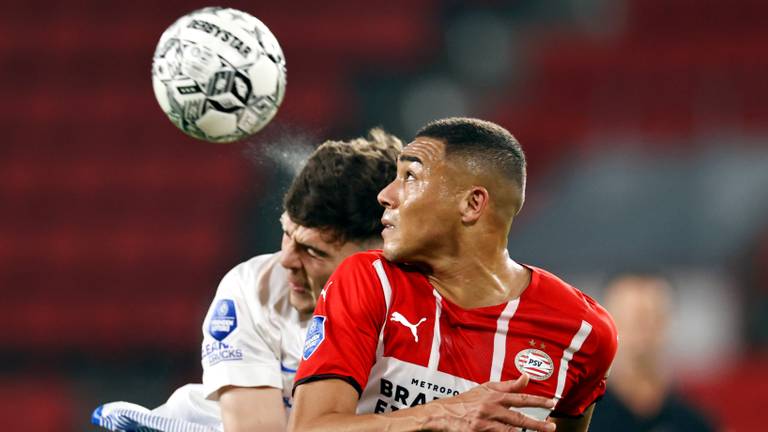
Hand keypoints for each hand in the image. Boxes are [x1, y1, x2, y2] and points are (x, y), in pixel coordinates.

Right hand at [421, 374, 555, 431]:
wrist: (444, 413)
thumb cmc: (467, 401)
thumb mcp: (486, 388)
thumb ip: (508, 385)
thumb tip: (526, 377)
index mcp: (495, 396)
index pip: (521, 398)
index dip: (538, 401)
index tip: (552, 404)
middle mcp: (492, 409)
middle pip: (519, 418)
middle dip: (537, 424)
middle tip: (552, 427)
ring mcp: (485, 423)